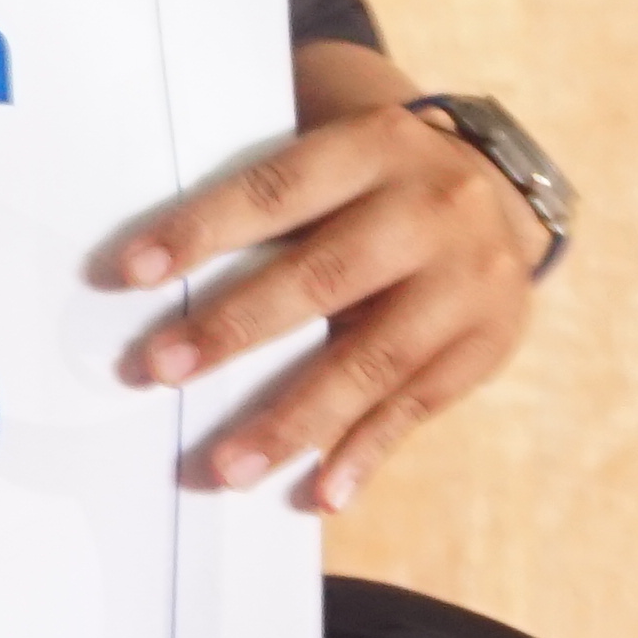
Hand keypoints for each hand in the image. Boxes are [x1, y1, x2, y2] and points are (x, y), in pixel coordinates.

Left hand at [101, 77, 553, 513]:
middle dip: (235, 329)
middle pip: (323, 277)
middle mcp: (431, 209)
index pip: (276, 189)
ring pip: (371, 360)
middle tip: (158, 369)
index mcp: (376, 145)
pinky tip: (320, 491)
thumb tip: (153, 266)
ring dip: (293, 420)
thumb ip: (271, 200)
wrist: (507, 190)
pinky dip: (364, 452)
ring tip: (226, 466)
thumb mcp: (341, 154)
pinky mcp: (486, 344)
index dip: (201, 230)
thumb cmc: (378, 180)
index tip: (129, 272)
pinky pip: (417, 406)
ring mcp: (467, 283)